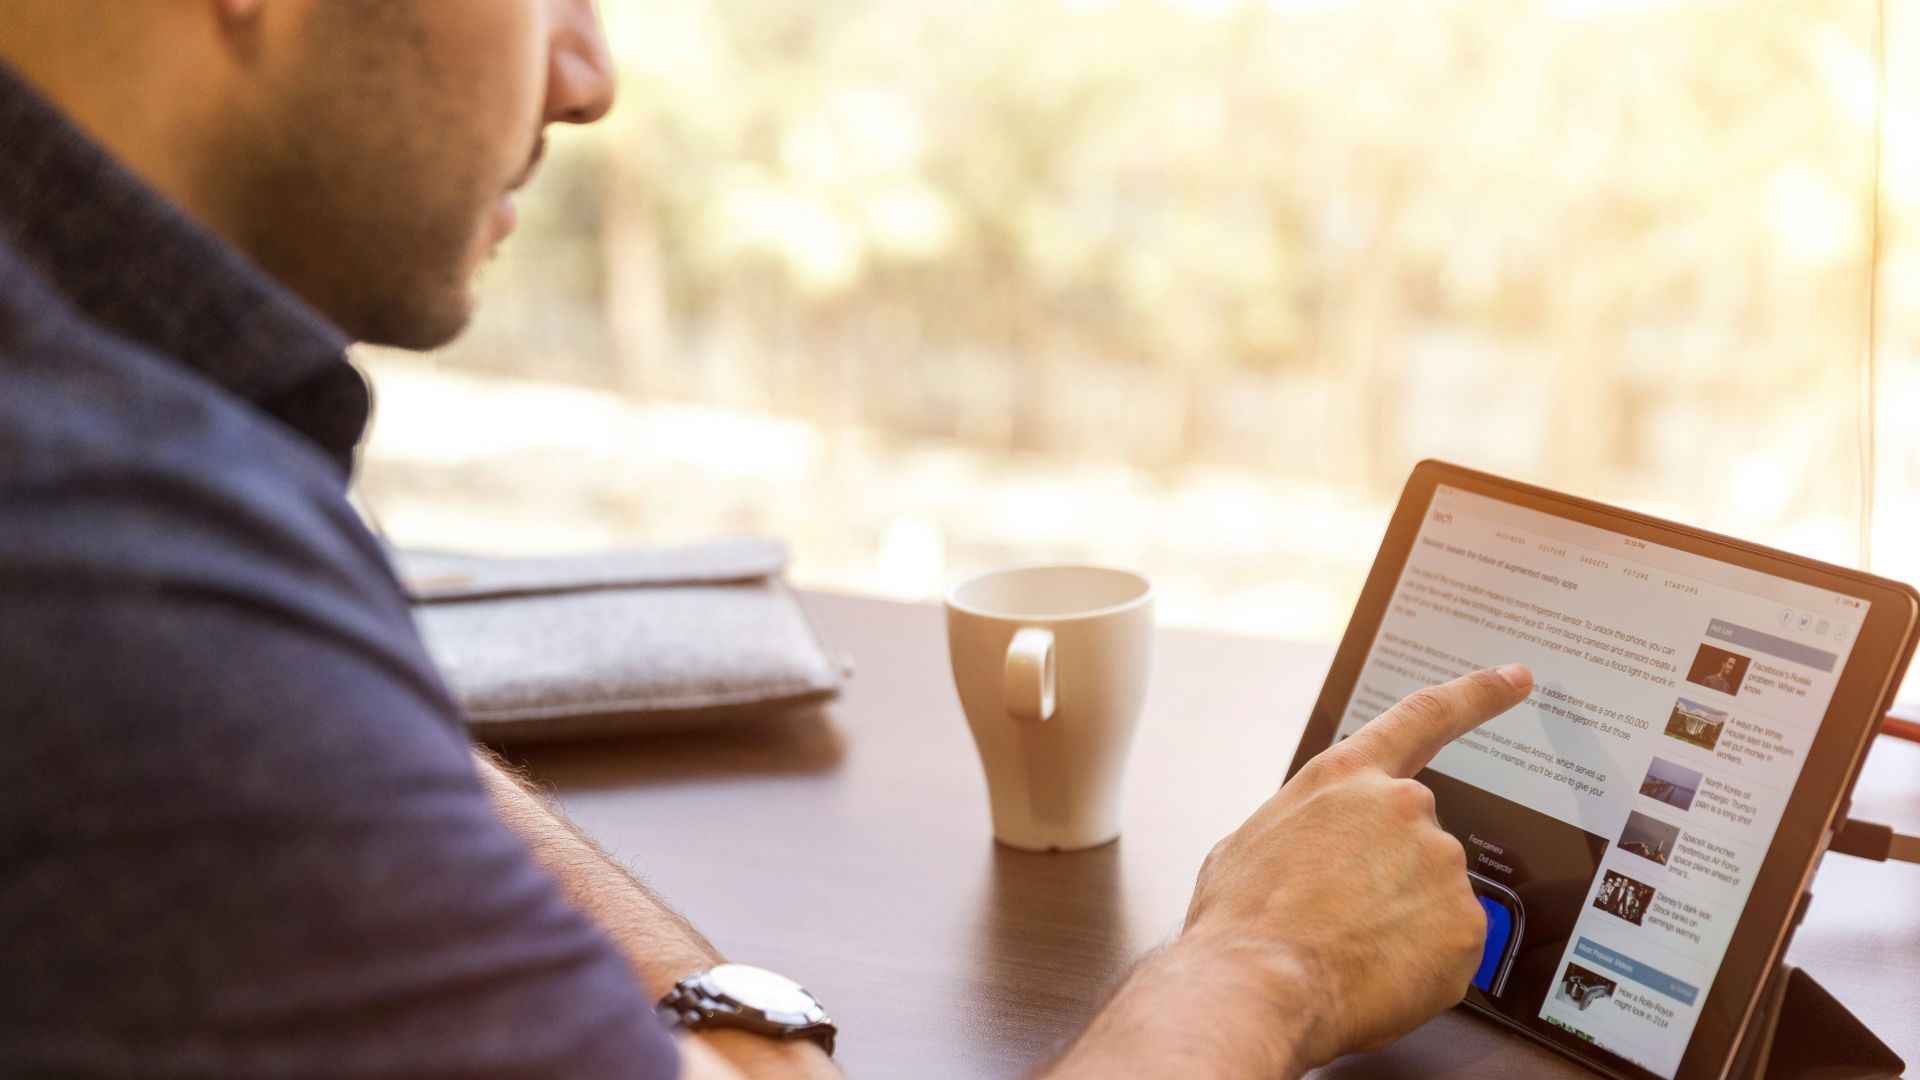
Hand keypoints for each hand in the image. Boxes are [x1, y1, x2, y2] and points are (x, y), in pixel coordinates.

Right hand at [1180, 664, 1532, 1069]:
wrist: (1257, 986)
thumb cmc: (1242, 921)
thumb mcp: (1252, 843)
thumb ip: (1308, 828)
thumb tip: (1317, 852)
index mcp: (1346, 778)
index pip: (1424, 717)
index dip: (1477, 695)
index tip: (1516, 679)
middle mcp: (1403, 807)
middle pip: (1417, 842)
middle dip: (1389, 881)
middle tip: (1342, 921)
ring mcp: (1441, 863)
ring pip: (1434, 898)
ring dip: (1402, 924)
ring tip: (1347, 950)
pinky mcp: (1467, 924)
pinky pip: (1451, 946)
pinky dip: (1420, 964)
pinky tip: (1374, 972)